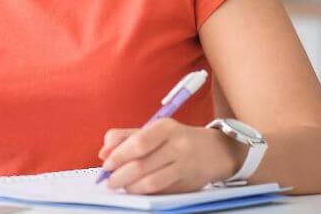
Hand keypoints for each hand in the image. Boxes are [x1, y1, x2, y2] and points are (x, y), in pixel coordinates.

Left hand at [97, 118, 246, 193]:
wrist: (216, 150)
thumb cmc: (177, 139)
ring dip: (131, 187)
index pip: (139, 143)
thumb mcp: (153, 130)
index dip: (119, 156)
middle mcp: (178, 146)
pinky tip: (137, 189)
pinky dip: (145, 193)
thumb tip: (104, 152)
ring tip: (122, 186)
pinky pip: (161, 191)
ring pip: (152, 182)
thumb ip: (124, 137)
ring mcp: (185, 166)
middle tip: (110, 180)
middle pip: (142, 165)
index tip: (107, 164)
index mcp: (166, 128)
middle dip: (120, 175)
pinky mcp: (189, 184)